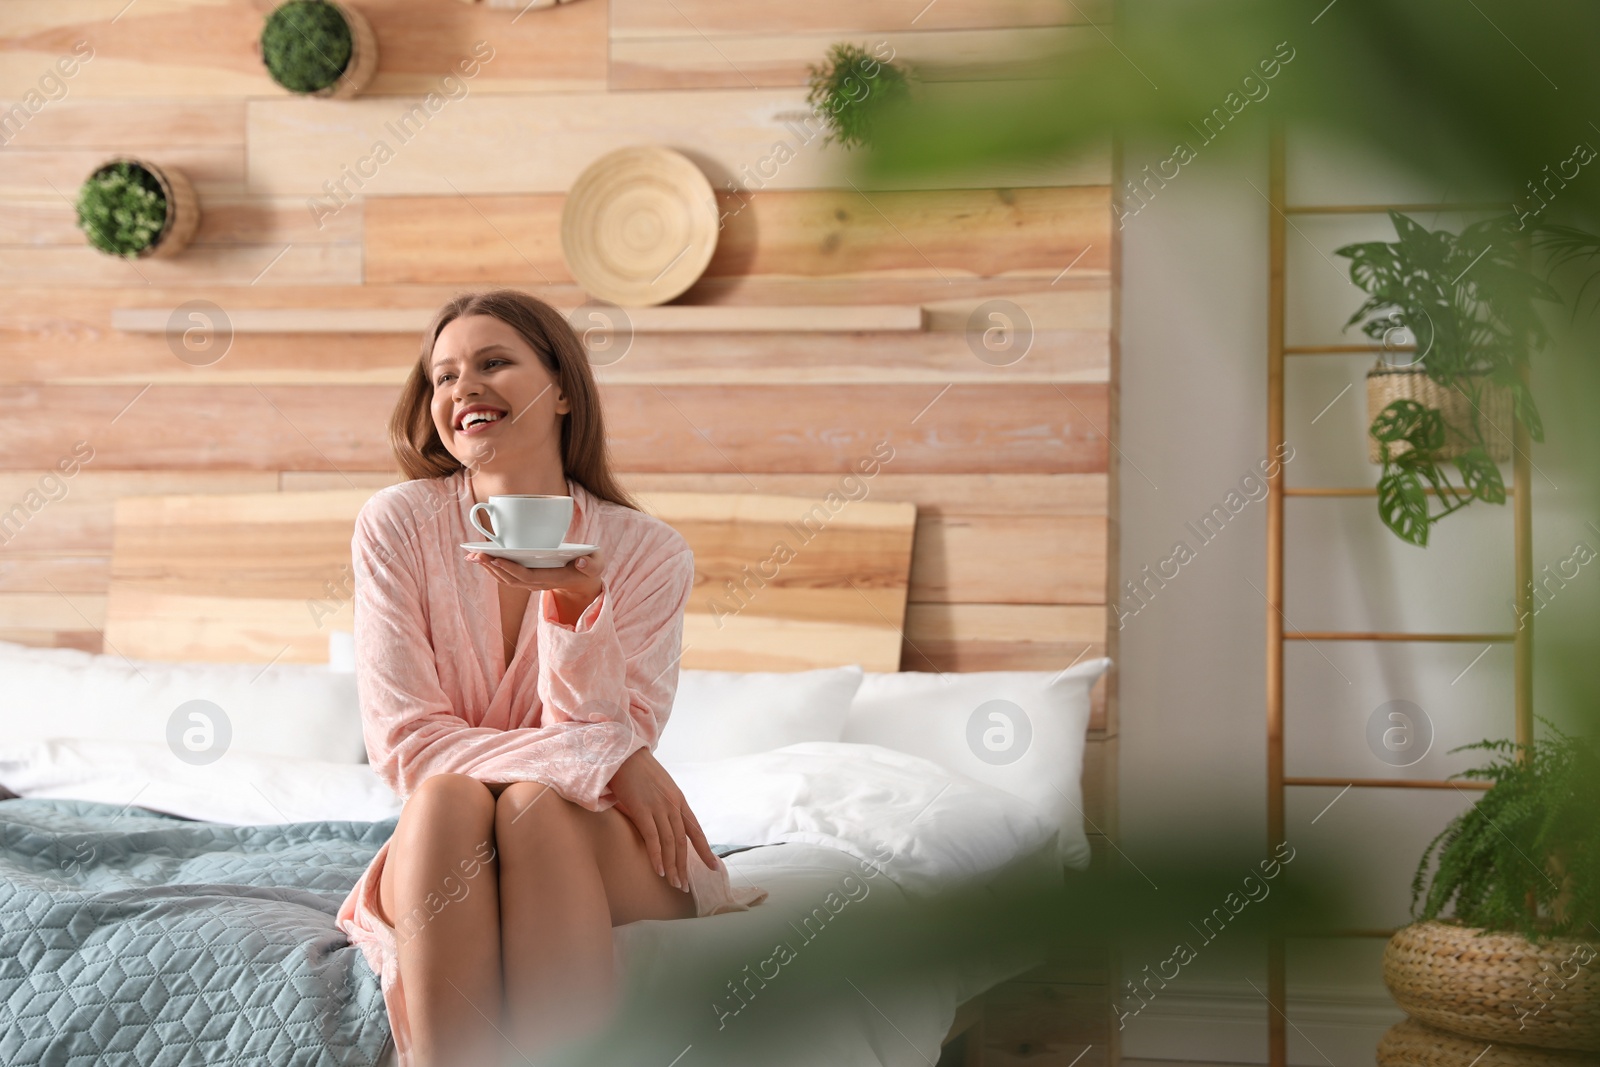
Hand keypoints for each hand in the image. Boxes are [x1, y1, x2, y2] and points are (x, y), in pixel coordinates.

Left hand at [466, 546, 604, 624]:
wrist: (584, 581)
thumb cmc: (591, 566)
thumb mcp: (597, 562)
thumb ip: (592, 563)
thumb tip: (582, 562)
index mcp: (555, 578)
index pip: (529, 575)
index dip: (511, 568)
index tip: (496, 558)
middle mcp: (540, 583)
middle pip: (512, 579)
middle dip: (493, 567)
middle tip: (476, 554)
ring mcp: (532, 583)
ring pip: (506, 580)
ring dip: (489, 569)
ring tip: (473, 556)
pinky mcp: (527, 579)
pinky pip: (507, 577)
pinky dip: (492, 569)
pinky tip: (481, 558)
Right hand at [606, 747, 718, 892]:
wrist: (622, 751)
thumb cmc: (637, 769)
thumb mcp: (658, 787)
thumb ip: (662, 805)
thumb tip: (661, 823)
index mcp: (679, 800)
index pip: (695, 830)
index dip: (705, 850)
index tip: (714, 866)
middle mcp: (673, 805)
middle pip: (683, 841)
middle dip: (684, 865)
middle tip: (684, 886)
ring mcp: (658, 806)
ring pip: (670, 843)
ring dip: (672, 866)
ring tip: (674, 884)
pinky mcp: (642, 808)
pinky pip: (653, 837)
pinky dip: (657, 856)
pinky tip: (659, 871)